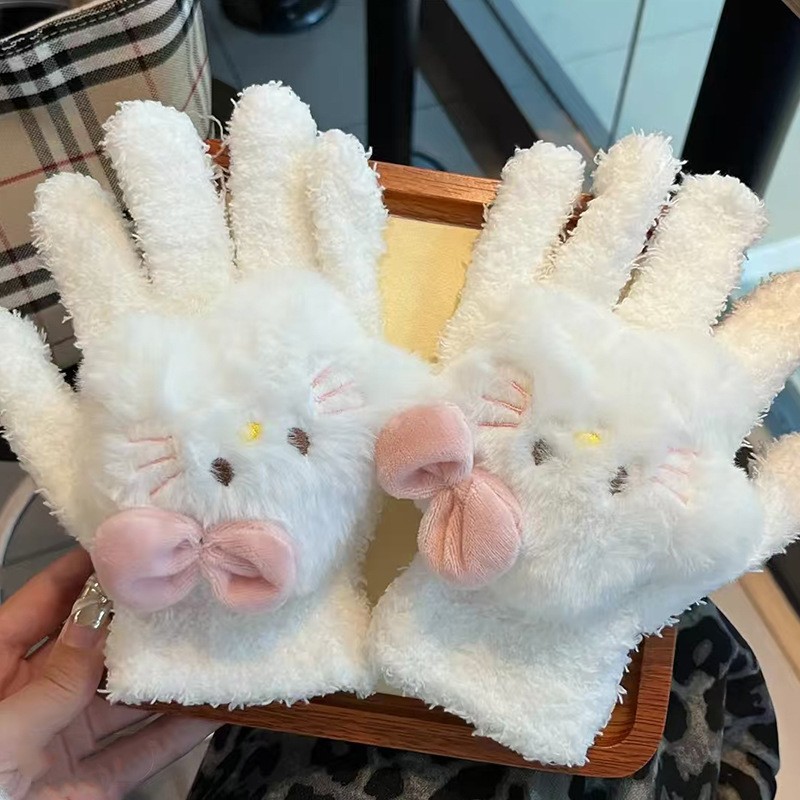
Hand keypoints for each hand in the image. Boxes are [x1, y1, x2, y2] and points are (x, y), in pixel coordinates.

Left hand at [0, 549, 216, 798]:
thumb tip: (98, 620)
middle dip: (138, 621)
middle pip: (93, 648)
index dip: (83, 572)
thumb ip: (52, 683)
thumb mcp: (0, 734)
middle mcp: (31, 701)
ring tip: (210, 641)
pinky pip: (137, 752)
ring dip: (165, 676)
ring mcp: (61, 745)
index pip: (43, 605)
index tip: (132, 543)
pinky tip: (209, 710)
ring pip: (123, 700)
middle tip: (187, 590)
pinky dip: (175, 734)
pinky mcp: (88, 788)